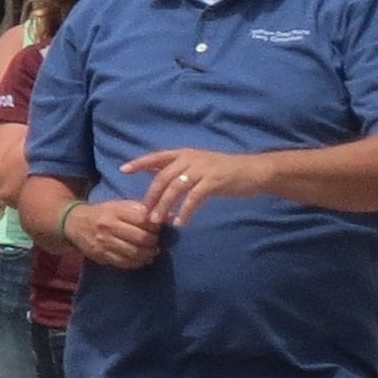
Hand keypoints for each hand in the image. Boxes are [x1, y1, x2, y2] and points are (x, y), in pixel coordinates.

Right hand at [64, 199, 165, 269]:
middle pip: (141, 238)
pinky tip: (142, 259)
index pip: (143, 220)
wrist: (75, 223)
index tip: (159, 228)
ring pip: (135, 253)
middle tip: (156, 242)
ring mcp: (104, 242)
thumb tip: (172, 217)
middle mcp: (109, 226)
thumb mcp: (121, 206)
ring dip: (148, 254)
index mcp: (115, 211)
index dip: (156, 226)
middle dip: (154, 242)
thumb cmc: (104, 213)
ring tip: (152, 252)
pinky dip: (138, 263)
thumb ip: (144, 211)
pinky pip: (125, 263)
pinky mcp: (101, 255)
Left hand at [124, 147, 277, 226]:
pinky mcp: (214, 181)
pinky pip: (194, 198)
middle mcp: (190, 159)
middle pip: (163, 177)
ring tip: (157, 221)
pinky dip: (186, 211)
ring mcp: (202, 169)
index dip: (139, 163)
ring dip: (164, 206)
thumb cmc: (224, 170)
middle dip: (151, 196)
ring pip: (176, 188)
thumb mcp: (198, 165)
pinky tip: (181, 222)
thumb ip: (178, 168)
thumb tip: (154, 172)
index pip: (157, 157)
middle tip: (144, 214)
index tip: (123, 170)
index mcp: (184, 154)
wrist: (254, 171)